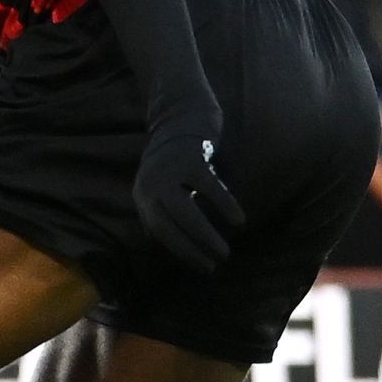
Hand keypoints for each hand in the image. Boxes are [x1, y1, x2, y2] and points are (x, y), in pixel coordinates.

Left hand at [132, 109, 243, 273]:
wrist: (182, 114)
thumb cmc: (177, 158)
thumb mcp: (161, 185)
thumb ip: (162, 210)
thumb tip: (168, 244)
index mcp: (143, 194)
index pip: (158, 231)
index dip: (180, 251)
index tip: (201, 267)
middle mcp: (150, 184)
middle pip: (169, 225)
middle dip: (191, 249)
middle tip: (214, 265)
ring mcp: (168, 171)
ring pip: (186, 212)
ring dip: (204, 235)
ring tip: (224, 252)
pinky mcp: (190, 158)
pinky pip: (208, 187)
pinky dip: (223, 204)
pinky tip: (238, 220)